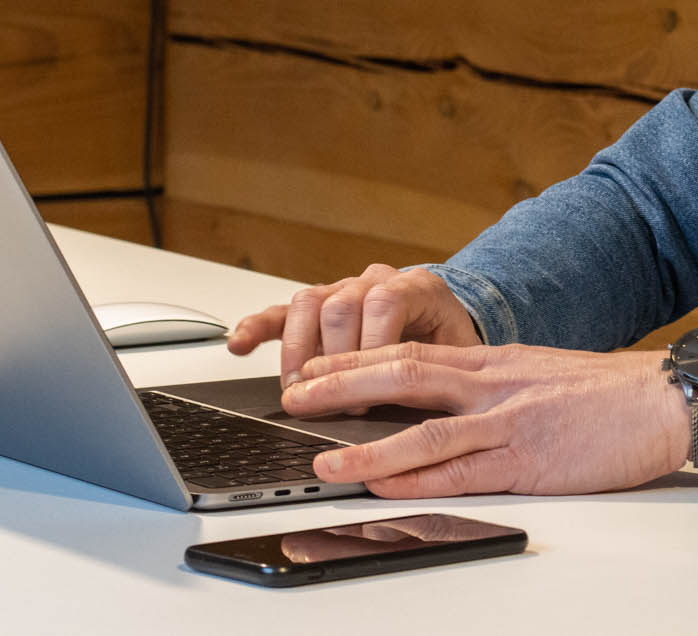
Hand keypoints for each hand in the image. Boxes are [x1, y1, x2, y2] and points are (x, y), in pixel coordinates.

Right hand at [226, 263, 480, 383]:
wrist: (447, 320)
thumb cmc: (450, 343)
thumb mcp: (459, 357)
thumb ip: (439, 373)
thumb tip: (417, 416)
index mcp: (416, 288)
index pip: (385, 303)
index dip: (373, 347)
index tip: (369, 393)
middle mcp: (375, 281)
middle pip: (341, 305)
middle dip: (333, 359)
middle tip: (333, 403)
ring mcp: (343, 290)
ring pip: (309, 302)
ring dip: (297, 351)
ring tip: (296, 390)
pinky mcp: (318, 308)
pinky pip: (283, 310)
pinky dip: (258, 327)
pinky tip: (239, 345)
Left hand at [280, 341, 693, 497]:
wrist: (663, 400)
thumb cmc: (606, 395)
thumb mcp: (537, 374)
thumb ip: (490, 385)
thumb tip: (443, 400)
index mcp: (493, 362)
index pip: (411, 351)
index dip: (355, 360)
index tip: (313, 367)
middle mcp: (492, 385)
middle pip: (403, 376)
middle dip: (341, 385)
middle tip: (293, 394)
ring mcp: (507, 423)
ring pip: (423, 428)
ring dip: (366, 445)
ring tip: (322, 458)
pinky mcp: (527, 461)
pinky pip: (462, 470)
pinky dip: (417, 479)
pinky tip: (385, 486)